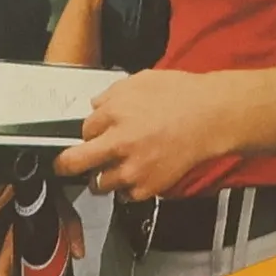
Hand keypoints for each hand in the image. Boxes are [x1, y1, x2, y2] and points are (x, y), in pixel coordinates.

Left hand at [55, 69, 232, 200]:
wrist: (211, 118)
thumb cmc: (181, 95)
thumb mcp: (140, 81)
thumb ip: (111, 95)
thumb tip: (96, 107)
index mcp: (114, 114)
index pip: (82, 130)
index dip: (88, 132)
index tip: (92, 135)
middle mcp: (119, 143)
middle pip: (74, 163)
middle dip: (65, 164)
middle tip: (64, 165)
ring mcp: (132, 169)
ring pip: (98, 184)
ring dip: (102, 177)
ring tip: (114, 167)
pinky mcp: (148, 187)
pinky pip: (125, 195)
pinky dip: (127, 188)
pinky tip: (138, 173)